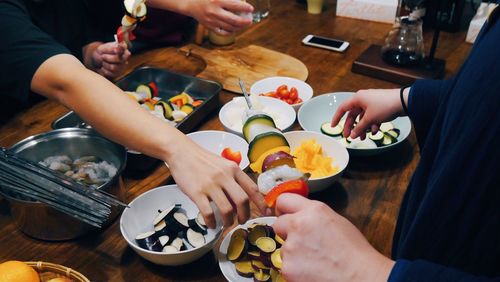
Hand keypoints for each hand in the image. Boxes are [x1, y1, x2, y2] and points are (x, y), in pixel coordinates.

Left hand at [91, 42, 130, 78]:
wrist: (98, 59)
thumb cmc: (103, 52)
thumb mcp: (103, 48)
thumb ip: (110, 48)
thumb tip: (116, 49)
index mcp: (123, 47)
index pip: (124, 47)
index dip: (121, 48)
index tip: (115, 49)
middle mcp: (125, 56)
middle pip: (119, 59)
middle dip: (108, 58)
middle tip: (103, 56)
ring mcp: (123, 65)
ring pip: (113, 67)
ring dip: (105, 64)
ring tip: (103, 61)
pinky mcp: (118, 73)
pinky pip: (110, 73)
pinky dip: (104, 69)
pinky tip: (104, 66)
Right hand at [167, 138, 269, 228]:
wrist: (181, 152)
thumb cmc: (203, 160)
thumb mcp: (223, 165)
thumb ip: (232, 179)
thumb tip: (240, 202)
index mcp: (233, 169)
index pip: (252, 188)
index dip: (261, 202)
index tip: (266, 212)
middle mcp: (224, 176)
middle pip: (242, 201)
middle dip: (244, 215)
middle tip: (242, 221)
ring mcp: (210, 185)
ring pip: (227, 209)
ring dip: (229, 221)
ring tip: (226, 224)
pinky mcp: (197, 192)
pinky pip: (208, 212)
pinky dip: (211, 222)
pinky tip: (211, 224)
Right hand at [187, 0, 252, 34]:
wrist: (190, 3)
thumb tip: (241, 0)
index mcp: (217, 0)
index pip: (235, 5)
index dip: (245, 8)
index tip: (251, 9)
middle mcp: (215, 11)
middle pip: (234, 20)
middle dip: (244, 21)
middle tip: (250, 20)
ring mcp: (212, 20)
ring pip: (229, 27)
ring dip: (239, 27)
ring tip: (244, 25)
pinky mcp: (209, 26)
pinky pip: (222, 32)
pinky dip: (230, 32)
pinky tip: (234, 29)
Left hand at [272, 194, 393, 281]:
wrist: (360, 277)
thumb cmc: (354, 252)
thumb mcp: (336, 221)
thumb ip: (314, 216)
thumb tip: (300, 216)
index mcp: (313, 210)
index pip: (283, 200)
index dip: (283, 209)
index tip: (284, 214)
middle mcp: (299, 224)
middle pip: (278, 224)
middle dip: (286, 232)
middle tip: (301, 242)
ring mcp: (291, 247)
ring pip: (283, 248)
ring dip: (293, 253)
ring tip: (314, 260)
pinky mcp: (288, 267)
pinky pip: (286, 265)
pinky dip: (296, 269)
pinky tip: (311, 271)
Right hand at [331, 89, 404, 138]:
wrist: (403, 101)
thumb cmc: (384, 106)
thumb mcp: (370, 119)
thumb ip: (359, 128)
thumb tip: (352, 135)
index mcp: (358, 99)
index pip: (343, 108)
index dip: (337, 118)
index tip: (333, 126)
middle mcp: (363, 100)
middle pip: (353, 115)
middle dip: (351, 127)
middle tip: (349, 137)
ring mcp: (371, 103)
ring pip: (363, 117)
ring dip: (362, 128)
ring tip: (364, 138)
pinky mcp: (379, 107)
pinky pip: (371, 117)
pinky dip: (371, 124)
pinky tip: (374, 131)